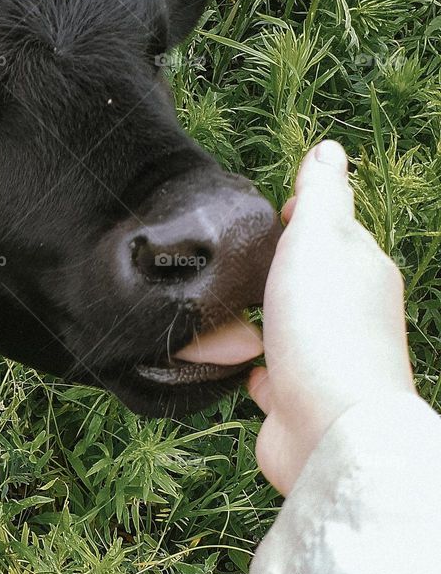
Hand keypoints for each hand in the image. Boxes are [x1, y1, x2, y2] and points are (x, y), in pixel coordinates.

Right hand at [248, 140, 413, 495]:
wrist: (327, 426)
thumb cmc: (324, 324)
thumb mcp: (319, 238)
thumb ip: (321, 194)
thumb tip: (328, 147)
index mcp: (360, 269)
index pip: (332, 230)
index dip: (300, 217)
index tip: (268, 214)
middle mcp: (346, 312)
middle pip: (302, 277)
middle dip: (267, 268)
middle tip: (225, 258)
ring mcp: (319, 356)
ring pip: (278, 324)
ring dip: (250, 317)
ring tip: (212, 303)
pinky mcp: (290, 396)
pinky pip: (261, 369)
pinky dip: (243, 361)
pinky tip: (222, 355)